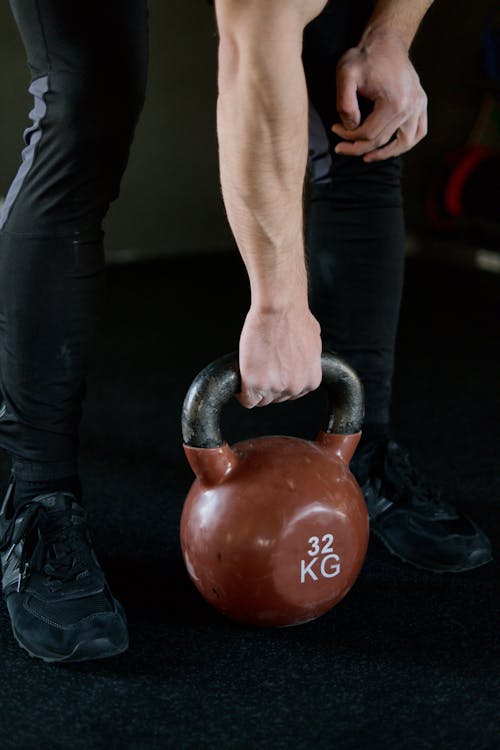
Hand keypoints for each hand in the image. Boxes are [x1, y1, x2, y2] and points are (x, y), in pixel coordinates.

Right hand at [237, 303, 321, 407]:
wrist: (279, 309)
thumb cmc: (295, 317)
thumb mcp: (313, 343)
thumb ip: (308, 360)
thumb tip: (300, 360)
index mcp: (310, 380)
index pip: (291, 395)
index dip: (279, 384)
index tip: (272, 376)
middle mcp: (295, 388)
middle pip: (276, 398)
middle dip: (268, 384)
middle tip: (262, 367)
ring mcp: (274, 387)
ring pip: (261, 400)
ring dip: (255, 388)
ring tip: (252, 369)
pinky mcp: (255, 383)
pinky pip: (247, 400)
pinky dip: (242, 394)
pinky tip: (241, 380)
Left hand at [331, 32, 427, 161]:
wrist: (386, 41)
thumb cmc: (364, 57)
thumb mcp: (345, 75)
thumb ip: (345, 104)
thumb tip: (352, 127)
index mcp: (395, 102)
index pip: (369, 134)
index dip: (349, 138)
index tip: (335, 130)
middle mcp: (411, 107)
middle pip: (383, 141)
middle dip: (359, 147)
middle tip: (341, 147)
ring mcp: (419, 105)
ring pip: (405, 142)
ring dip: (385, 154)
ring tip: (366, 157)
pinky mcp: (421, 103)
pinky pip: (418, 132)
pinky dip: (405, 143)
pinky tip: (390, 147)